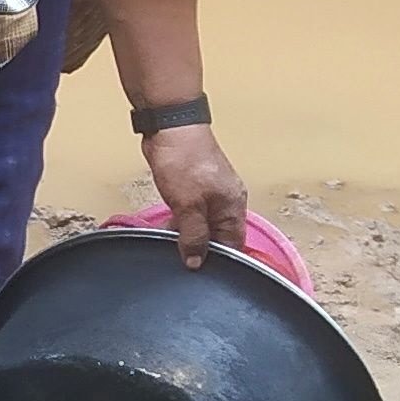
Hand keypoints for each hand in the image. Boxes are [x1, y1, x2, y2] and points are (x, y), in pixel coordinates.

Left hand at [144, 125, 248, 264]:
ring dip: (187, 235)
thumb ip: (193, 235)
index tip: (201, 273)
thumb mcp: (189, 205)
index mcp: (233, 206)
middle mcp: (226, 201)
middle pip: (218, 235)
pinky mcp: (193, 186)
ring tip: (170, 247)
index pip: (234, 244)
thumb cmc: (185, 160)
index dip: (219, 260)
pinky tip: (166, 230)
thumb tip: (195, 261)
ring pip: (202, 224)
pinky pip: (190, 212)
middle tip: (182, 261)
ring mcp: (209, 193)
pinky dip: (180, 221)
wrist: (170, 127)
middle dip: (201, 248)